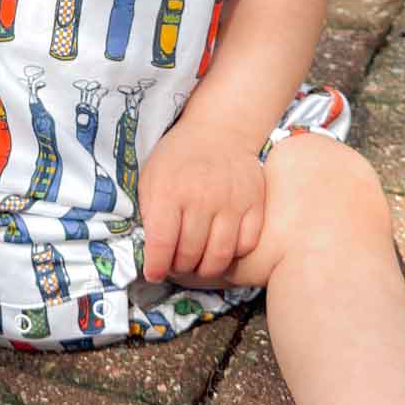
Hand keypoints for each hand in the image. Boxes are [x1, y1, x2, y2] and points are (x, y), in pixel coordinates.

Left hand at [138, 122, 265, 282]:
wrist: (219, 130)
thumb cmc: (178, 157)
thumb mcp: (150, 178)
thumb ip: (149, 213)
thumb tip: (150, 252)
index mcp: (170, 191)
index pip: (162, 243)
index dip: (156, 266)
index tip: (153, 274)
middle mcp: (202, 198)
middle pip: (191, 254)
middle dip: (179, 268)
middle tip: (175, 266)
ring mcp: (232, 202)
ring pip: (220, 255)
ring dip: (205, 269)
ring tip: (196, 264)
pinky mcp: (255, 204)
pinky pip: (246, 244)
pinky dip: (232, 254)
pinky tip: (220, 247)